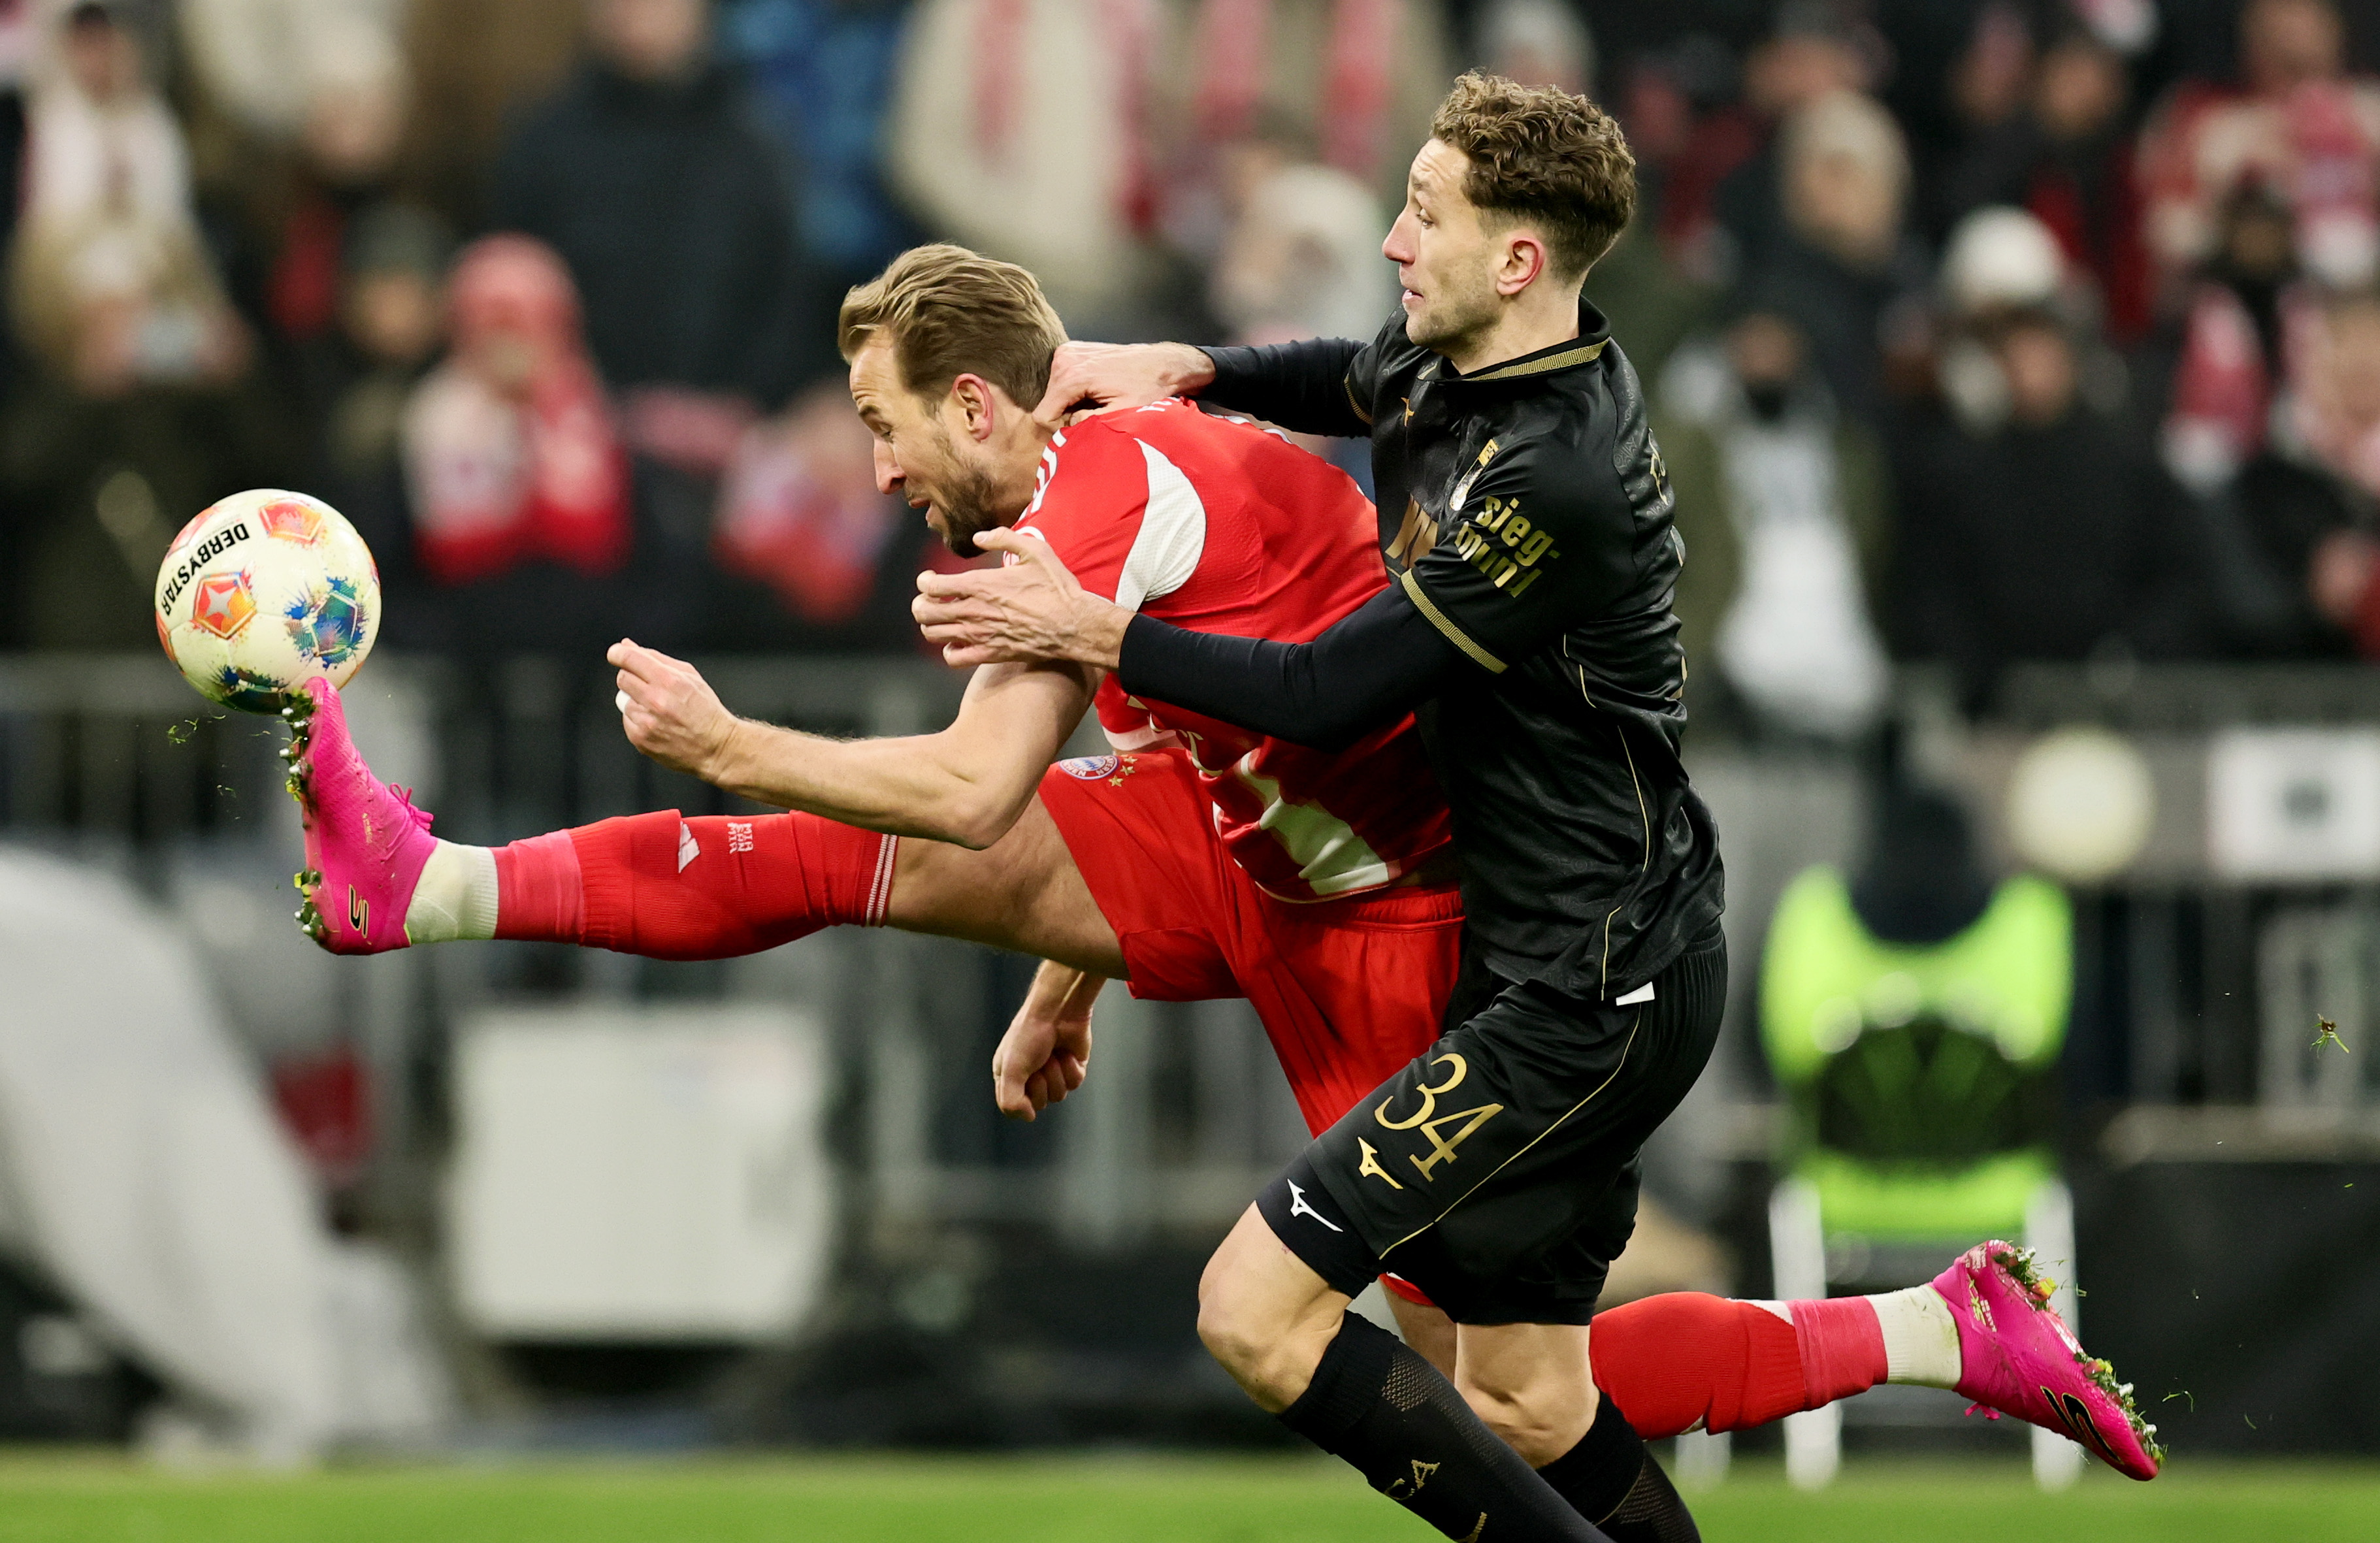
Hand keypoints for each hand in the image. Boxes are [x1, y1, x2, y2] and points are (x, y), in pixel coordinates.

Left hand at [610, 638, 743, 780]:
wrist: (715, 747)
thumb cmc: (705, 710)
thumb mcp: (690, 677)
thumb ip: (657, 659)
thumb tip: (627, 646)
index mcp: (669, 681)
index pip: (630, 659)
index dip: (618, 653)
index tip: (615, 653)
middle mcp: (656, 701)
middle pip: (623, 678)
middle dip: (633, 678)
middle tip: (650, 687)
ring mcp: (646, 722)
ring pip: (623, 701)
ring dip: (637, 702)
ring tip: (659, 710)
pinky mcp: (640, 739)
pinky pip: (626, 720)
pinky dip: (638, 720)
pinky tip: (657, 723)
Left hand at [913, 528, 1130, 667]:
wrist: (1074, 625)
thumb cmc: (1056, 587)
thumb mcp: (1035, 550)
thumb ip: (1003, 537)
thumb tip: (979, 537)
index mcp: (980, 584)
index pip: (931, 586)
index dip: (924, 581)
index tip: (931, 578)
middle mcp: (974, 611)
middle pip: (924, 612)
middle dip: (921, 604)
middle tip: (931, 600)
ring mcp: (980, 635)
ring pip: (933, 635)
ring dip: (932, 625)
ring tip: (943, 619)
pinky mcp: (989, 654)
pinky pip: (953, 658)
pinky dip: (949, 650)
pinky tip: (959, 641)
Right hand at [993, 972, 1097, 1119]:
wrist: (1058, 1010)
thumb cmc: (1029, 1035)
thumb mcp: (1011, 1069)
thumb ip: (1011, 1101)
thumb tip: (1028, 1117)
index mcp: (1008, 1075)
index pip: (1013, 1107)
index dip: (1020, 1097)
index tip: (1022, 1077)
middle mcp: (1029, 1076)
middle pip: (1039, 1103)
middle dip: (1042, 1083)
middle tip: (1039, 1061)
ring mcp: (1052, 1072)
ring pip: (1059, 1095)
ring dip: (1057, 1073)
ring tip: (1052, 1054)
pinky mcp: (1071, 1067)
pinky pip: (1074, 1082)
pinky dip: (1071, 1068)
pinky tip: (1066, 1053)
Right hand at [1032, 341, 1215, 428]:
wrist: (1164, 363)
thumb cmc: (1148, 389)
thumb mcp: (1121, 414)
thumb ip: (1089, 423)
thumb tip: (1065, 429)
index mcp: (1072, 375)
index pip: (1043, 415)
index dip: (1057, 430)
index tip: (1079, 432)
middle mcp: (1063, 359)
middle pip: (1048, 403)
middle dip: (1065, 415)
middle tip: (1093, 417)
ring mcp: (1067, 351)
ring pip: (1054, 392)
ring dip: (1071, 403)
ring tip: (1098, 403)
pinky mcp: (1073, 349)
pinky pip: (1062, 379)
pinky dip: (1075, 389)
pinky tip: (1095, 391)